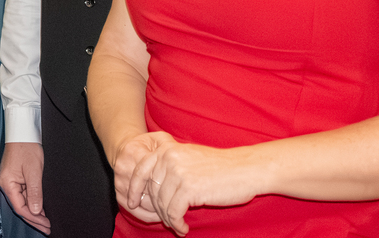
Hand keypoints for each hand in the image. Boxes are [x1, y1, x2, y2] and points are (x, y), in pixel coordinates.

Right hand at [0, 142, 50, 233]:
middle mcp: (6, 184)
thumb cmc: (26, 147)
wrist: (23, 132)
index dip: (33, 218)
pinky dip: (32, 202)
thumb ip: (35, 192)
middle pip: (20, 206)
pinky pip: (23, 194)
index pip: (20, 207)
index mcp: (7, 183)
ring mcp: (10, 181)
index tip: (45, 224)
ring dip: (34, 212)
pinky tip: (40, 208)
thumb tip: (36, 211)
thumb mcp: (34, 171)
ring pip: (22, 202)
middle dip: (34, 218)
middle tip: (47, 227)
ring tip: (46, 221)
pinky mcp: (15, 178)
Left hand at [114, 131, 257, 235]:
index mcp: (166, 149)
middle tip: (166, 221)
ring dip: (168, 219)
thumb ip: (169, 166)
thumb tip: (151, 186)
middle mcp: (168, 158)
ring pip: (161, 204)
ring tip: (178, 226)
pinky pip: (173, 212)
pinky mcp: (188, 189)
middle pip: (151, 190)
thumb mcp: (189, 158)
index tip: (132, 202)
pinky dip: (177, 224)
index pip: (140, 170)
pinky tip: (184, 228)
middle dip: (156, 209)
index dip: (133, 188)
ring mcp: (177, 173)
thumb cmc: (220, 167)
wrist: (246, 169)